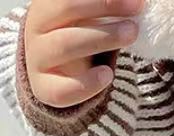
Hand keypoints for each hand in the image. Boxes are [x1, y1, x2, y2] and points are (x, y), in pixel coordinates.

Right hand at [25, 0, 142, 107]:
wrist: (54, 73)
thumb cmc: (76, 36)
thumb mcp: (85, 18)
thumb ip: (103, 8)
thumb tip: (132, 3)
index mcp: (46, 5)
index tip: (132, 0)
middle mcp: (37, 27)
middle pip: (68, 10)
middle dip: (104, 7)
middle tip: (135, 11)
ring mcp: (38, 58)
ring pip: (65, 45)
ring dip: (102, 38)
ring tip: (130, 34)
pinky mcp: (43, 87)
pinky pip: (62, 88)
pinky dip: (87, 83)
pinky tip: (107, 75)